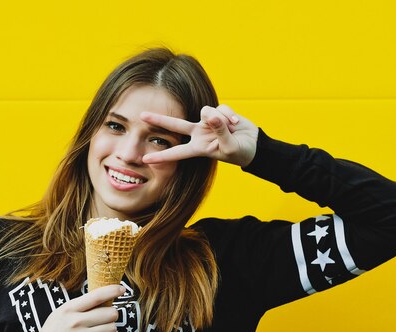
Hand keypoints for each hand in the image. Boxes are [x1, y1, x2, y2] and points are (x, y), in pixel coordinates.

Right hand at [23, 285, 123, 331]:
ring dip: (112, 328)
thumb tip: (102, 298)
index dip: (112, 290)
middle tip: (107, 317)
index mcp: (69, 308)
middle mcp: (76, 321)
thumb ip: (79, 306)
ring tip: (103, 330)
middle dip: (112, 314)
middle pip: (109, 312)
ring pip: (112, 327)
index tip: (122, 289)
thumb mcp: (60, 313)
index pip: (96, 296)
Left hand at [140, 104, 258, 166]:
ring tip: (232, 129)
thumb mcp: (229, 147)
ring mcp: (207, 122)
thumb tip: (210, 115)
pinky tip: (236, 124)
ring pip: (206, 112)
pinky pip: (220, 108)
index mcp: (198, 147)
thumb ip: (220, 131)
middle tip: (141, 115)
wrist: (254, 145)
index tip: (145, 160)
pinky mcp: (217, 112)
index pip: (176, 152)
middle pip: (175, 125)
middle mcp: (198, 133)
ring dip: (221, 120)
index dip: (161, 156)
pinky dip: (230, 115)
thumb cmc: (240, 152)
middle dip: (159, 120)